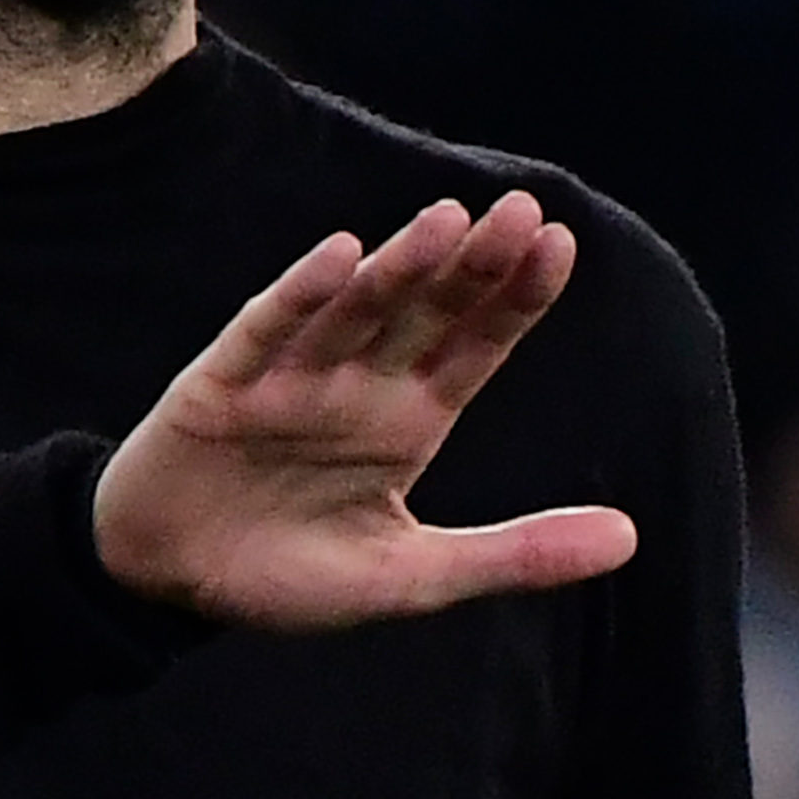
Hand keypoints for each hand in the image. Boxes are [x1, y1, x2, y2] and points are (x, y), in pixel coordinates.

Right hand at [92, 191, 637, 628]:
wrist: (167, 586)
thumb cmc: (289, 573)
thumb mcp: (413, 576)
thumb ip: (517, 554)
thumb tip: (631, 539)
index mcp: (408, 418)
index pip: (476, 344)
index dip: (516, 297)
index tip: (560, 244)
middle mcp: (358, 383)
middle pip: (425, 311)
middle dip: (471, 264)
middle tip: (521, 211)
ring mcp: (292, 377)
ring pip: (355, 309)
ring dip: (398, 266)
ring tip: (445, 222)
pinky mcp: (223, 384)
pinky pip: (267, 331)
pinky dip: (300, 297)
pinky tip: (337, 258)